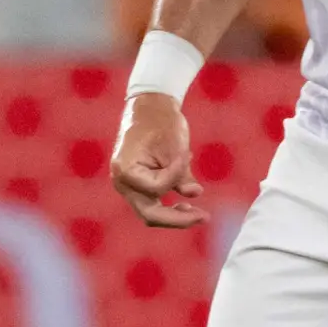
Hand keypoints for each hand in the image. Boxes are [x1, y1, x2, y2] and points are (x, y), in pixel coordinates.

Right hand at [110, 92, 205, 229]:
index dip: (176, 175)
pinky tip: (188, 202)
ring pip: (151, 213)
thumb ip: (183, 175)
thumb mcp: (176, 147)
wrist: (150, 107)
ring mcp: (128, 186)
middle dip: (178, 219)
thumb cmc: (161, 121)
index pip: (156, 187)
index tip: (187, 155)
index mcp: (126, 169)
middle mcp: (122, 182)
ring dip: (175, 216)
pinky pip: (153, 202)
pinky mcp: (138, 186)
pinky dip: (170, 205)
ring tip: (200, 214)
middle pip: (150, 214)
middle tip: (204, 217)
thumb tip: (194, 194)